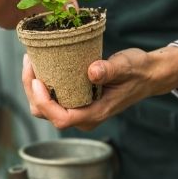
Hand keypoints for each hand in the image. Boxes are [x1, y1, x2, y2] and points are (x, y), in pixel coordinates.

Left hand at [22, 46, 177, 130]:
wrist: (148, 75)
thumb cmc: (138, 71)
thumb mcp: (126, 66)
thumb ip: (110, 70)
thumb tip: (92, 72)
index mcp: (95, 114)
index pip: (61, 119)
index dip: (44, 103)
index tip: (37, 80)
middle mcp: (83, 117)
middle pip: (45, 114)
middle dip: (31, 90)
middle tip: (29, 61)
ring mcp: (78, 109)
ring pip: (43, 107)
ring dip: (32, 86)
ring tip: (30, 59)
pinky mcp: (74, 100)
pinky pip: (50, 97)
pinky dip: (41, 82)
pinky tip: (39, 63)